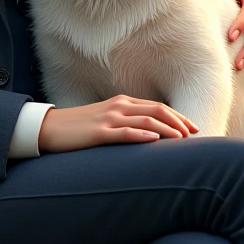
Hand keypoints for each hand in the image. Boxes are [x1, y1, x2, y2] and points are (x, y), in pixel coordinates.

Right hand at [38, 95, 198, 153]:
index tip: (193, 128)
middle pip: (156, 110)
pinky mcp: (98, 132)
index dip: (177, 116)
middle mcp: (118, 107)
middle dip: (178, 121)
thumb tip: (148, 135)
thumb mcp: (105, 121)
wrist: (48, 128)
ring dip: (167, 129)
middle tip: (194, 134)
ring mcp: (108, 118)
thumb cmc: (78, 128)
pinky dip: (142, 134)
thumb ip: (125, 123)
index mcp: (121, 103)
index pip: (157, 107)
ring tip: (182, 139)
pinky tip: (155, 140)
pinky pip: (124, 132)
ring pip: (145, 120)